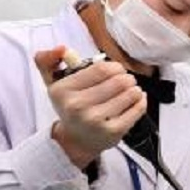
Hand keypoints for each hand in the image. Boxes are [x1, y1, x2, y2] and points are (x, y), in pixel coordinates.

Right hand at [34, 46, 146, 167]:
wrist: (76, 140)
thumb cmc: (71, 106)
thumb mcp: (54, 83)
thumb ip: (49, 60)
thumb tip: (62, 49)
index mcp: (62, 90)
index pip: (101, 69)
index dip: (115, 67)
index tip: (117, 70)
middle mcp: (77, 106)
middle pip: (119, 81)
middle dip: (127, 78)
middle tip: (126, 81)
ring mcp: (96, 120)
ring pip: (130, 94)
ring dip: (135, 89)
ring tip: (131, 91)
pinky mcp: (113, 131)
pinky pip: (137, 109)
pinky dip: (141, 101)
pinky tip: (136, 100)